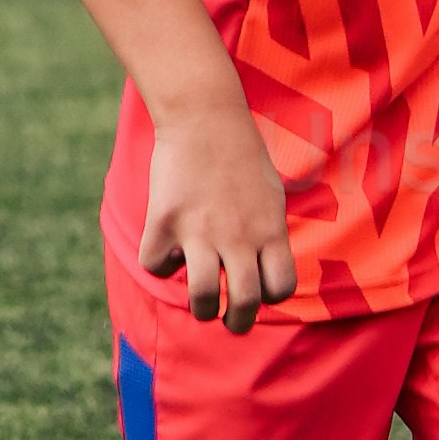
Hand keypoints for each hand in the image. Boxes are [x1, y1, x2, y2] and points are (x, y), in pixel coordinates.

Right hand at [139, 92, 298, 321]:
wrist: (206, 116)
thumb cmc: (242, 154)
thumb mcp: (271, 194)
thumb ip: (268, 232)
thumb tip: (265, 266)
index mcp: (270, 229)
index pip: (281, 287)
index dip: (270, 296)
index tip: (259, 290)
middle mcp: (239, 236)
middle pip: (245, 302)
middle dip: (238, 323)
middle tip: (230, 321)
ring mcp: (201, 231)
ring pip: (202, 298)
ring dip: (202, 309)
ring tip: (201, 304)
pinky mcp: (166, 221)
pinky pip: (157, 265)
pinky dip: (159, 264)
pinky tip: (167, 249)